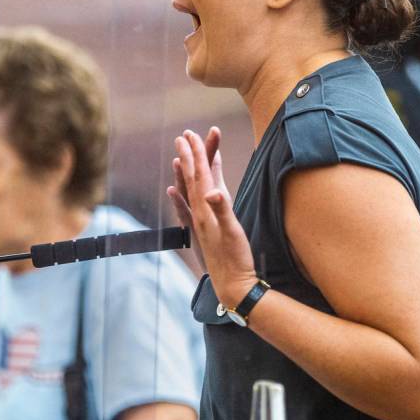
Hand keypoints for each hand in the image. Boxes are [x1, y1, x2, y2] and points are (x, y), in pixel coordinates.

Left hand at [171, 128, 256, 306]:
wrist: (231, 285)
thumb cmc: (235, 259)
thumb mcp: (232, 233)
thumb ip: (223, 210)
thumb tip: (214, 191)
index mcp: (205, 209)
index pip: (198, 175)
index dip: (196, 154)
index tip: (190, 134)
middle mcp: (200, 213)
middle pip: (193, 177)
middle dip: (190, 155)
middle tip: (185, 134)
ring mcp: (203, 221)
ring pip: (194, 188)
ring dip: (191, 169)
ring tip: (186, 153)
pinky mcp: (207, 228)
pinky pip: (198, 203)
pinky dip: (193, 191)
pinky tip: (192, 187)